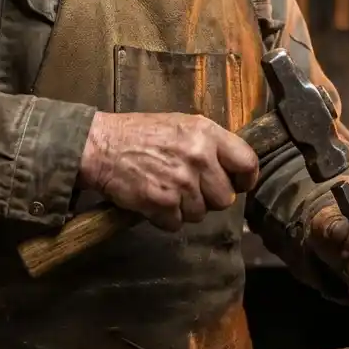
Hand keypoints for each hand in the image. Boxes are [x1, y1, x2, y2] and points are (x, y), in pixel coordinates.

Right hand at [80, 112, 258, 231]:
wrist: (101, 146)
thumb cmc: (140, 134)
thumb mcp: (181, 124)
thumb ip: (209, 143)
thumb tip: (233, 167)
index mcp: (207, 134)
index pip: (247, 163)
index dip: (246, 179)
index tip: (239, 184)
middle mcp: (199, 157)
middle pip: (225, 198)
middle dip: (209, 198)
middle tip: (191, 188)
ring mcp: (181, 182)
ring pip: (200, 214)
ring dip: (185, 208)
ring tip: (167, 189)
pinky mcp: (162, 203)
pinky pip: (176, 223)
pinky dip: (165, 218)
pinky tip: (154, 200)